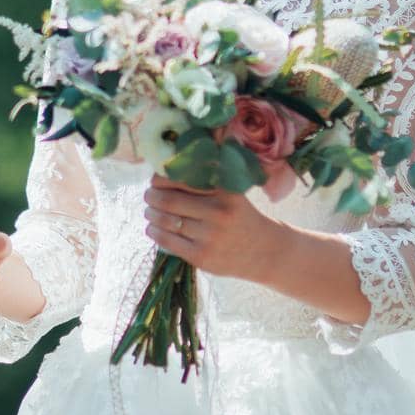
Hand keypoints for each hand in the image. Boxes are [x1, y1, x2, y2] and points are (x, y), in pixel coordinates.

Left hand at [143, 175, 286, 281]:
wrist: (266, 252)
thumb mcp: (233, 192)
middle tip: (148, 195)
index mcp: (225, 191)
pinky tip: (153, 228)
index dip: (160, 178)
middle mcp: (218, 213)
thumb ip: (209, 176)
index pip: (181, 179)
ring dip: (150, 214)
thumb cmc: (242, 216)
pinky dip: (154, 232)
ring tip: (149, 211)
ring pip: (165, 221)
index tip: (156, 180)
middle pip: (168, 200)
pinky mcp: (201, 256)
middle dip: (151, 197)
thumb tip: (174, 157)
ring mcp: (209, 236)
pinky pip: (168, 241)